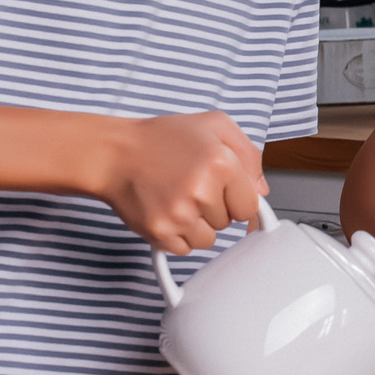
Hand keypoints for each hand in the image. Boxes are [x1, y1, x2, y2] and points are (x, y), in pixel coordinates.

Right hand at [97, 111, 264, 254]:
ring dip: (196, 225)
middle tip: (191, 185)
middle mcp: (202, 190)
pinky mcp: (160, 232)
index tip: (225, 194)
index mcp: (221, 162)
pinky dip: (177, 236)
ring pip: (208, 240)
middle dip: (214, 208)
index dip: (236, 198)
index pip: (250, 205)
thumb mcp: (213, 125)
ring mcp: (180, 214)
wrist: (113, 153)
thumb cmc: (161, 139)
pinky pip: (184, 249)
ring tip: (177, 198)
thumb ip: (248, 153)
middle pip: (228, 223)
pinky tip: (166, 210)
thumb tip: (261, 190)